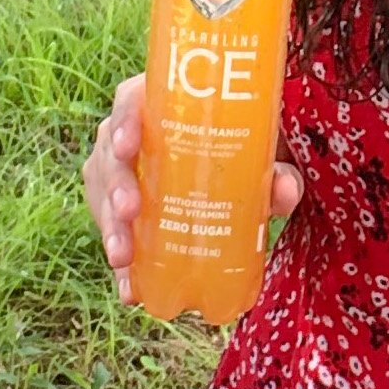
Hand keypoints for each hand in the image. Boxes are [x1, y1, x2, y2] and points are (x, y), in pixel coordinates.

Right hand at [83, 72, 308, 305]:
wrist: (247, 169)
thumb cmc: (251, 148)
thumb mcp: (265, 154)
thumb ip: (276, 171)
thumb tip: (284, 190)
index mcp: (165, 102)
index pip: (131, 99)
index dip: (123, 120)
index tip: (128, 147)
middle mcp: (136, 130)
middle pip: (111, 150)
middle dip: (115, 183)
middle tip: (130, 210)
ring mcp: (125, 167)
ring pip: (104, 190)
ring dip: (109, 225)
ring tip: (123, 259)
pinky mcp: (123, 202)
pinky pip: (112, 226)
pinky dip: (121, 259)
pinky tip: (129, 289)